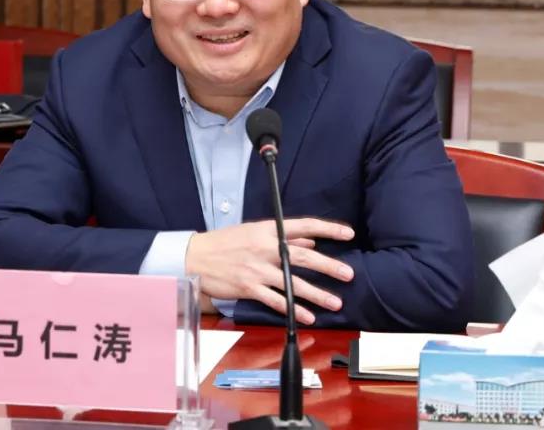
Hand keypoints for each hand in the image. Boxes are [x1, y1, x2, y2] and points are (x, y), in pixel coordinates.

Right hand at [185, 218, 354, 324]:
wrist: (195, 257)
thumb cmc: (224, 243)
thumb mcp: (253, 232)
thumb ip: (282, 238)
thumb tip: (309, 242)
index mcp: (268, 230)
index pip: (304, 226)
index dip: (327, 230)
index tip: (347, 234)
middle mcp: (265, 248)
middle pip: (304, 258)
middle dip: (329, 267)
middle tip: (348, 274)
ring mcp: (257, 269)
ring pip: (293, 283)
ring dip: (317, 294)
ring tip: (335, 303)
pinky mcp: (249, 287)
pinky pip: (276, 300)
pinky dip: (293, 309)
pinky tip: (307, 316)